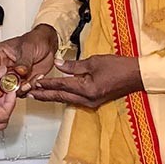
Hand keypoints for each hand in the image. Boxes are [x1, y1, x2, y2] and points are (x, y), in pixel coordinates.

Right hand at [0, 24, 58, 96]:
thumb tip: (19, 71)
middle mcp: (4, 67)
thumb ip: (23, 61)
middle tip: (14, 88)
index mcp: (0, 55)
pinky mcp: (23, 82)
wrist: (49, 45)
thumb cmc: (36, 40)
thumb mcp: (28, 47)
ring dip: (20, 89)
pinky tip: (36, 80)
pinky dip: (30, 88)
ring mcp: (13, 76)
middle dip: (5, 88)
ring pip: (10, 90)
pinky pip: (23, 91)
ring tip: (30, 83)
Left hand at [28, 55, 142, 108]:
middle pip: (60, 97)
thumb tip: (58, 64)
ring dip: (51, 96)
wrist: (136, 76)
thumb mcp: (95, 61)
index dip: (46, 83)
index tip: (33, 82)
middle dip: (43, 95)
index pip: (61, 86)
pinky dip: (62, 96)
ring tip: (37, 94)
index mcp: (87, 88)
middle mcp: (87, 99)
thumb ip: (74, 65)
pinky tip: (56, 94)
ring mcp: (91, 102)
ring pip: (66, 99)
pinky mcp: (94, 101)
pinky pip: (73, 99)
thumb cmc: (118, 66)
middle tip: (28, 93)